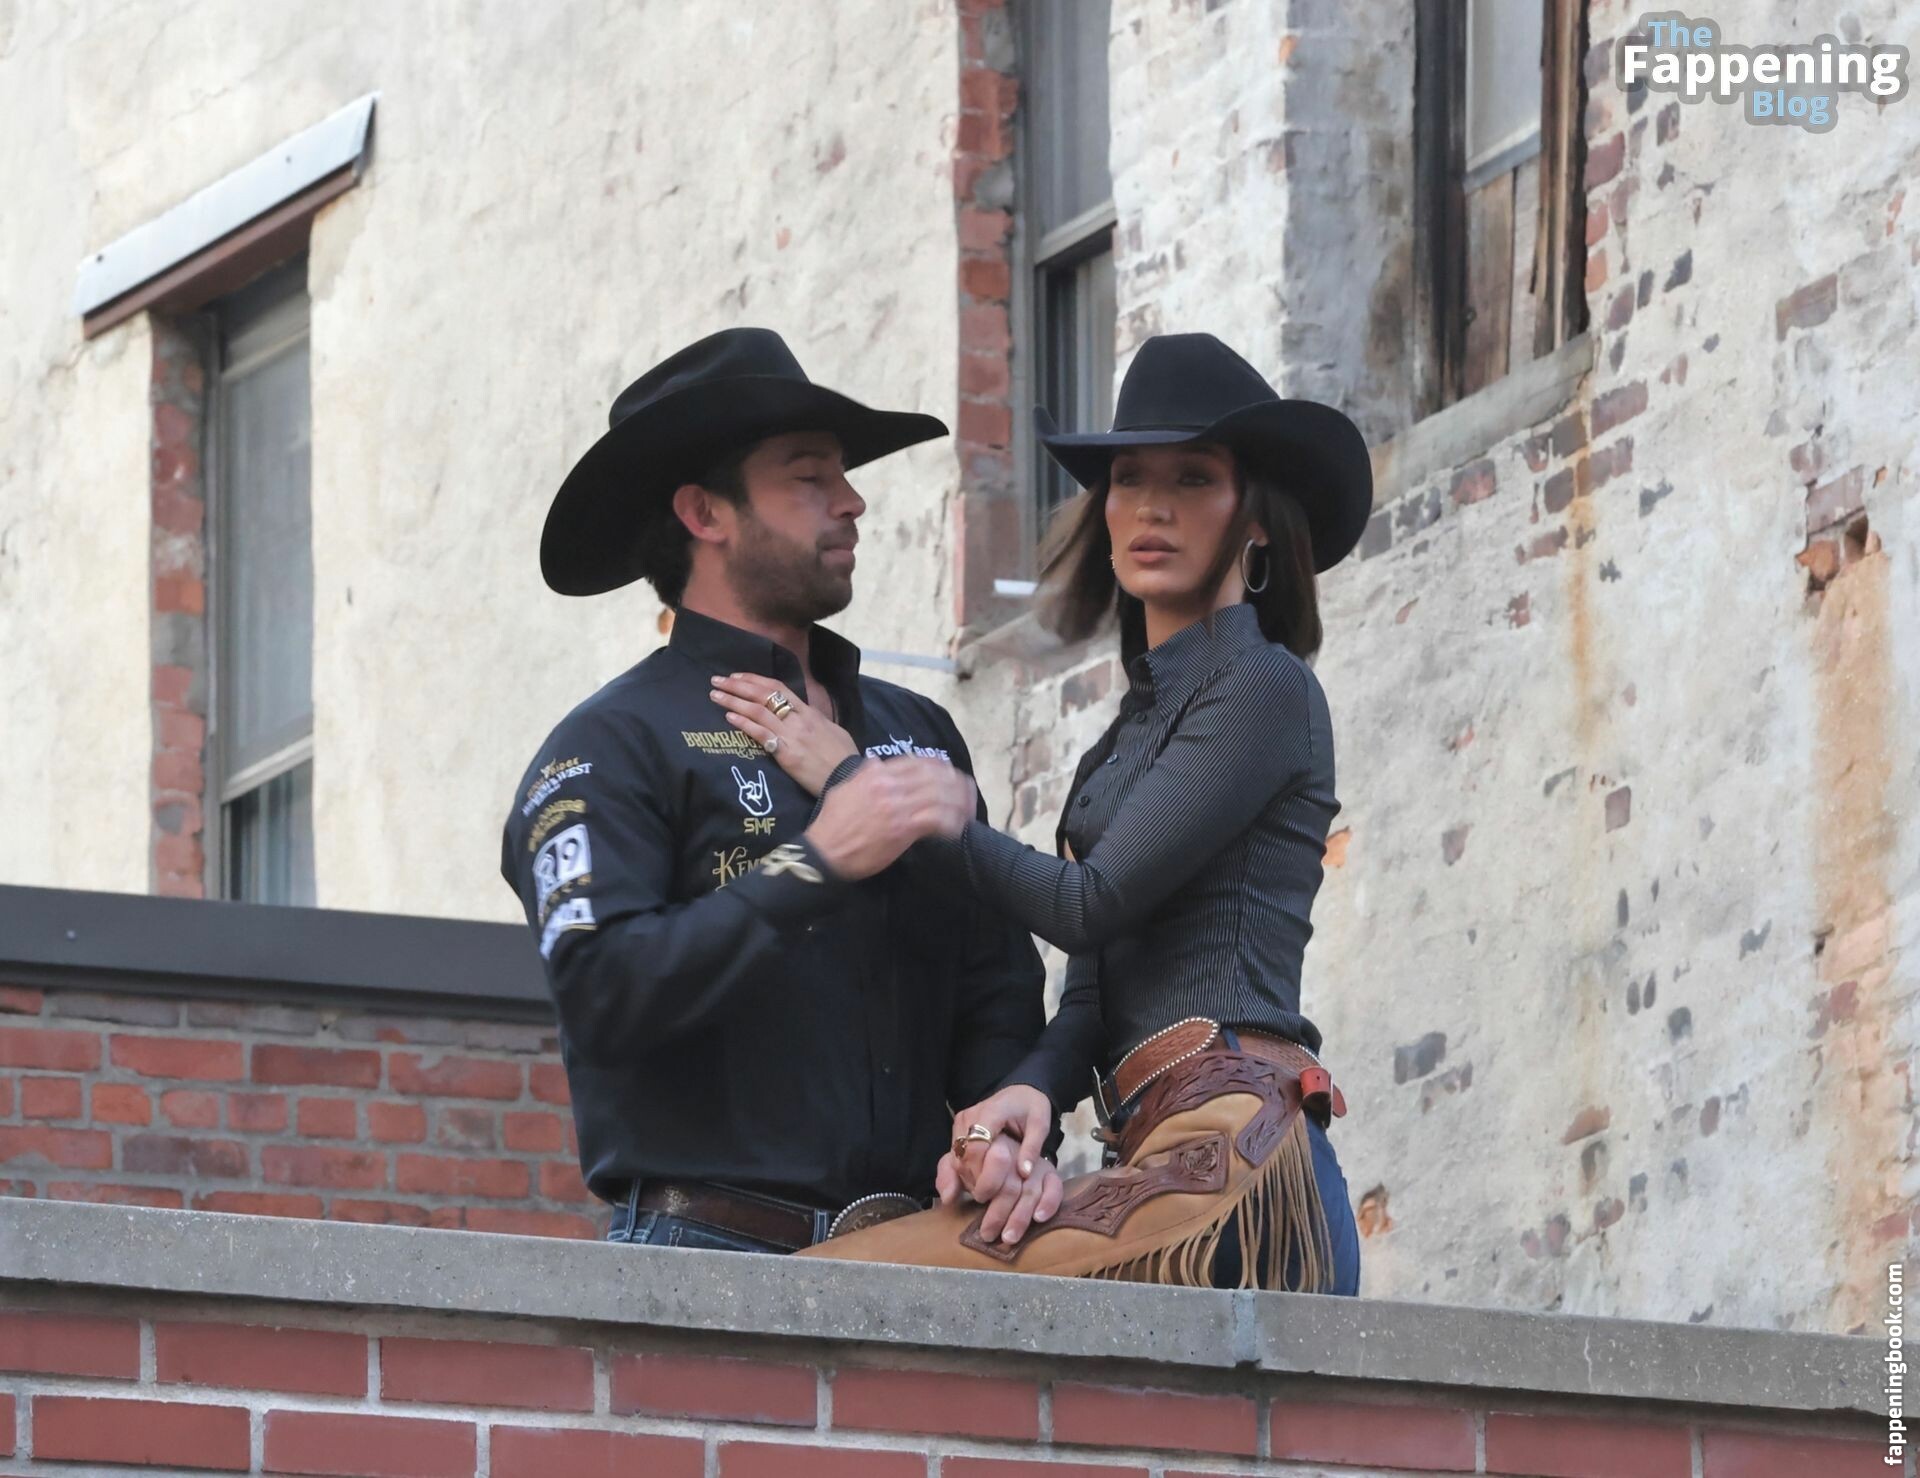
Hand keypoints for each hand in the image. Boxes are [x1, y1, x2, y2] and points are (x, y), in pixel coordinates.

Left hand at [709, 672, 856, 795]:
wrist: (849, 778)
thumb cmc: (844, 757)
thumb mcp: (833, 731)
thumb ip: (815, 720)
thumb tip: (804, 713)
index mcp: (809, 712)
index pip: (778, 688)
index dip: (755, 680)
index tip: (737, 676)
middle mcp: (798, 719)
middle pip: (763, 695)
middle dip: (737, 685)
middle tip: (717, 680)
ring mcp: (792, 735)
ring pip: (758, 711)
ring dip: (733, 701)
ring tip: (715, 696)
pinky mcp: (786, 753)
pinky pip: (761, 734)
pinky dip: (744, 723)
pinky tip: (729, 718)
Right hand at [804, 758, 975, 880]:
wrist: (824, 852)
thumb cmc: (833, 824)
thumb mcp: (845, 788)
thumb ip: (864, 774)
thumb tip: (877, 763)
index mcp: (877, 772)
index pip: (920, 761)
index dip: (942, 769)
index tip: (952, 778)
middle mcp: (890, 783)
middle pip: (936, 775)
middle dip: (957, 785)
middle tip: (967, 797)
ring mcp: (898, 805)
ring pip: (942, 795)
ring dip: (960, 805)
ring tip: (968, 814)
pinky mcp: (903, 827)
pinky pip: (938, 819)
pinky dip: (952, 823)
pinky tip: (958, 829)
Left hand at [935, 1134, 1063, 1246]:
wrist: (1001, 1152)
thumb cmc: (976, 1163)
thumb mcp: (958, 1163)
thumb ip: (949, 1175)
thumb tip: (948, 1197)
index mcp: (993, 1145)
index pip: (995, 1160)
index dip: (987, 1181)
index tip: (978, 1198)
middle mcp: (1018, 1153)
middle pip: (1011, 1184)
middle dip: (999, 1211)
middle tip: (988, 1234)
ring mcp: (1036, 1165)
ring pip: (1031, 1191)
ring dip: (1020, 1217)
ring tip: (1009, 1237)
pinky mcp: (1050, 1174)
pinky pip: (1055, 1189)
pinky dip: (1049, 1203)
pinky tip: (1038, 1218)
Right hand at [944, 1086, 1053, 1204]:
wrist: (1020, 1091)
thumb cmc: (1031, 1107)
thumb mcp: (1040, 1124)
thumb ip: (1032, 1147)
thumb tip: (1024, 1173)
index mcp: (990, 1113)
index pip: (976, 1147)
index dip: (982, 1173)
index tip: (992, 1193)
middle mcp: (969, 1116)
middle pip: (962, 1155)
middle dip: (974, 1179)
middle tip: (989, 1198)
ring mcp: (961, 1121)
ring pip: (956, 1157)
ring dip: (967, 1177)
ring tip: (984, 1192)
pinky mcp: (958, 1128)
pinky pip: (955, 1154)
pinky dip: (964, 1170)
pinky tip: (974, 1184)